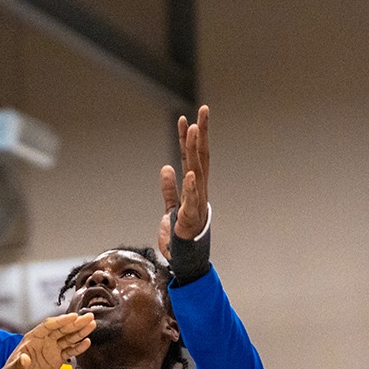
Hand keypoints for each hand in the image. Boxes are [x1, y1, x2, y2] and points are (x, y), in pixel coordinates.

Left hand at [0, 312, 93, 368]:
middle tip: (89, 318)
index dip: (61, 321)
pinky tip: (87, 342)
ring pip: (68, 338)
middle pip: (62, 329)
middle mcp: (44, 341)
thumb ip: (18, 364)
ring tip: (92, 325)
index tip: (73, 317)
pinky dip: (78, 348)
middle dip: (75, 323)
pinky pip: (69, 352)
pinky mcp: (57, 360)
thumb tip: (24, 359)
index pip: (48, 326)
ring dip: (80, 332)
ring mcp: (51, 350)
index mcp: (32, 338)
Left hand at [157, 105, 211, 253]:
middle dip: (201, 133)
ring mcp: (197, 202)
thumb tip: (166, 168)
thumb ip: (169, 188)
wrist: (186, 258)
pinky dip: (190, 187)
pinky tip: (190, 173)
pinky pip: (192, 200)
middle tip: (202, 110)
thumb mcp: (172, 207)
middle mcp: (198, 190)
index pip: (191, 157)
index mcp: (193, 186)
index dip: (187, 138)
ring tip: (194, 130)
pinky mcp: (191, 218)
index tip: (185, 118)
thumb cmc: (181, 234)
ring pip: (197, 170)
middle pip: (200, 156)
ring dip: (194, 150)